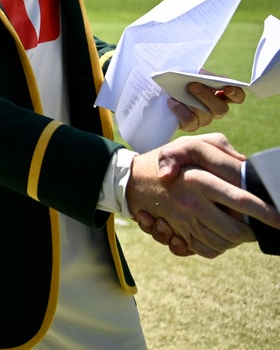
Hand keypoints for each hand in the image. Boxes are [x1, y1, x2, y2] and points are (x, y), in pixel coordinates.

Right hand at [126, 133, 279, 257]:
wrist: (130, 180)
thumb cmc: (165, 159)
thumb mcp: (191, 144)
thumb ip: (222, 150)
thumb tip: (246, 167)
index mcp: (199, 180)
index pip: (241, 199)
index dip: (265, 212)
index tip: (279, 218)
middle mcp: (192, 203)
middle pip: (236, 231)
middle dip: (252, 232)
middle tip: (258, 226)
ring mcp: (184, 222)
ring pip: (224, 244)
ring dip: (235, 240)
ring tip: (237, 229)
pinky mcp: (177, 234)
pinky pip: (207, 250)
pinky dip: (217, 247)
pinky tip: (218, 235)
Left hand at [167, 81, 244, 130]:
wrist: (165, 87)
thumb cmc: (182, 78)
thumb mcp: (193, 72)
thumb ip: (204, 74)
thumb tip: (208, 77)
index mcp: (222, 94)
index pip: (237, 97)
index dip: (236, 94)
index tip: (228, 88)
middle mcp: (216, 109)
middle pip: (221, 109)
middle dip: (206, 97)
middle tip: (192, 85)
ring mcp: (205, 119)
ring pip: (205, 117)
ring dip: (191, 104)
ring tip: (178, 95)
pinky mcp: (190, 125)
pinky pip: (190, 122)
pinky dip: (180, 111)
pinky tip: (172, 102)